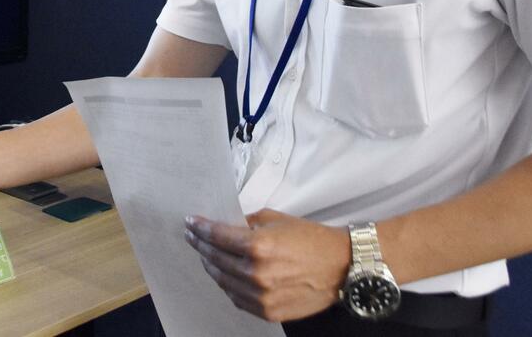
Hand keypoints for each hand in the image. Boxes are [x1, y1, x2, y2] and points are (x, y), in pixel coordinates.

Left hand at [184, 209, 350, 321]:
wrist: (340, 266)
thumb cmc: (310, 238)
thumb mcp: (275, 220)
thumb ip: (247, 223)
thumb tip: (226, 224)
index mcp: (258, 247)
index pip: (216, 236)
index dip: (199, 228)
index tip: (190, 222)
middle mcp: (256, 274)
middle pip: (215, 259)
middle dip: (200, 245)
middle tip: (193, 237)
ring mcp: (261, 296)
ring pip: (222, 281)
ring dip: (211, 266)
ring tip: (206, 255)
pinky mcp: (268, 311)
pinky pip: (237, 298)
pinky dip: (227, 285)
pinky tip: (225, 274)